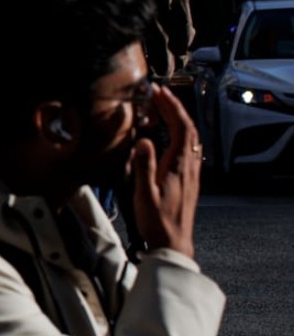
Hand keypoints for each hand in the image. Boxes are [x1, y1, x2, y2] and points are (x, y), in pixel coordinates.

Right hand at [131, 83, 200, 258]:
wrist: (173, 243)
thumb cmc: (158, 222)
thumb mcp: (145, 194)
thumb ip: (144, 166)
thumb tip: (143, 141)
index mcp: (178, 165)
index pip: (181, 127)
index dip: (171, 106)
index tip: (159, 92)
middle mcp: (188, 165)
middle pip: (188, 128)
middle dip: (174, 107)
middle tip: (159, 95)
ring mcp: (191, 172)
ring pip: (190, 137)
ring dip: (178, 119)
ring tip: (163, 109)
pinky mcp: (188, 178)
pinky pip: (188, 148)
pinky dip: (180, 133)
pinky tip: (170, 135)